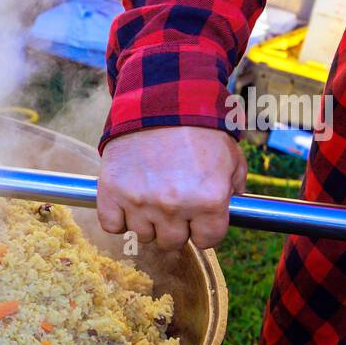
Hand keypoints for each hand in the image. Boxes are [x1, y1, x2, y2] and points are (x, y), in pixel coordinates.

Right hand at [97, 126, 246, 249]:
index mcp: (208, 200)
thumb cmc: (198, 129)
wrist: (159, 102)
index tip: (200, 218)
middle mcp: (173, 206)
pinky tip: (128, 201)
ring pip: (142, 236)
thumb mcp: (230, 157)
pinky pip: (113, 225)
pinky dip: (118, 217)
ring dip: (147, 222)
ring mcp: (139, 201)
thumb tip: (231, 207)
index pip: (208, 240)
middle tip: (174, 205)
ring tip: (151, 197)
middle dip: (176, 226)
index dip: (205, 229)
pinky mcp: (111, 193)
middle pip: (173, 242)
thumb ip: (234, 186)